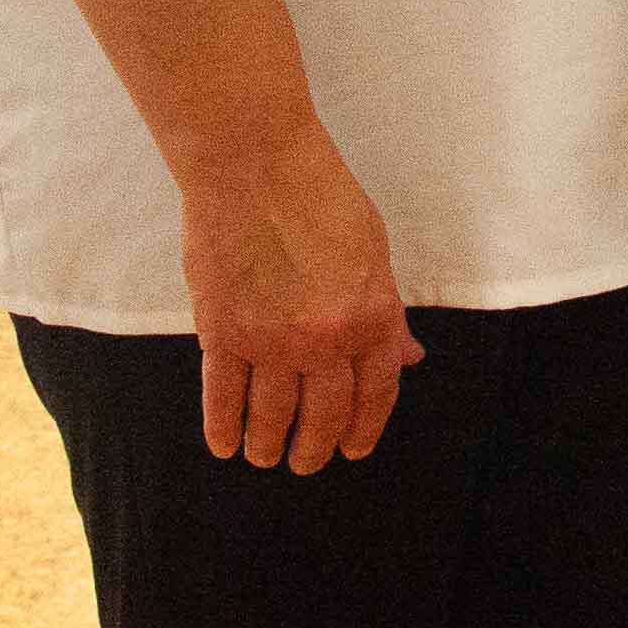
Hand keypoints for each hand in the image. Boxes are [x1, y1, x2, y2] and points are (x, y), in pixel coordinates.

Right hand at [175, 123, 422, 472]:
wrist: (255, 165)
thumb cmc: (319, 196)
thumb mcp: (373, 250)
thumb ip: (386, 311)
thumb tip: (405, 356)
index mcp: (372, 314)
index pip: (376, 392)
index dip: (365, 428)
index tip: (354, 448)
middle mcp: (325, 338)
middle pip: (324, 416)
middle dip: (315, 448)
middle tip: (306, 461)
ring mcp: (271, 340)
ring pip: (271, 417)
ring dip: (268, 446)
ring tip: (266, 456)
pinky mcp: (222, 333)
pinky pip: (223, 398)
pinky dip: (222, 427)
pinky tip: (225, 444)